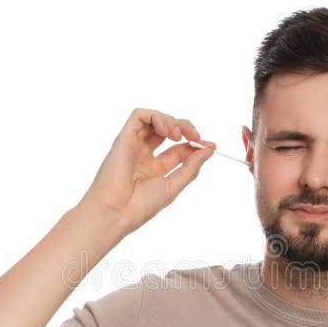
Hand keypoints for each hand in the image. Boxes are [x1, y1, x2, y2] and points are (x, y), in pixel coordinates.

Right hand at [83, 108, 216, 234]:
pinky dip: (156, 117)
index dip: (196, 144)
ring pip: (155, 120)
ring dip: (172, 121)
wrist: (116, 211)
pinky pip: (139, 115)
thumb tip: (209, 150)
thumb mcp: (173, 186)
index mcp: (155, 169)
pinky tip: (165, 130)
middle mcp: (144, 155)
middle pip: (169, 131)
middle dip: (186, 128)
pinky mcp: (124, 138)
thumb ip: (191, 167)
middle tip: (196, 136)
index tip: (210, 146)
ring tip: (178, 135)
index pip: (179, 149)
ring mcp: (134, 146)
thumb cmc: (140, 205)